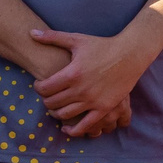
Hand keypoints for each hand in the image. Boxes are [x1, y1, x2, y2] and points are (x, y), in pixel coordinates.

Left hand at [28, 28, 150, 137]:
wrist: (131, 54)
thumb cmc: (103, 45)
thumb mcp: (77, 40)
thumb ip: (52, 37)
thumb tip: (31, 32)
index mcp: (72, 73)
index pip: (44, 88)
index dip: (38, 88)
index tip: (40, 85)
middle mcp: (81, 89)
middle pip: (52, 103)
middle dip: (46, 100)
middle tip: (48, 96)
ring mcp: (93, 100)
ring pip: (65, 115)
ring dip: (56, 113)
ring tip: (56, 108)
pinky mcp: (105, 108)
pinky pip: (85, 125)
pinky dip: (74, 130)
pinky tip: (67, 128)